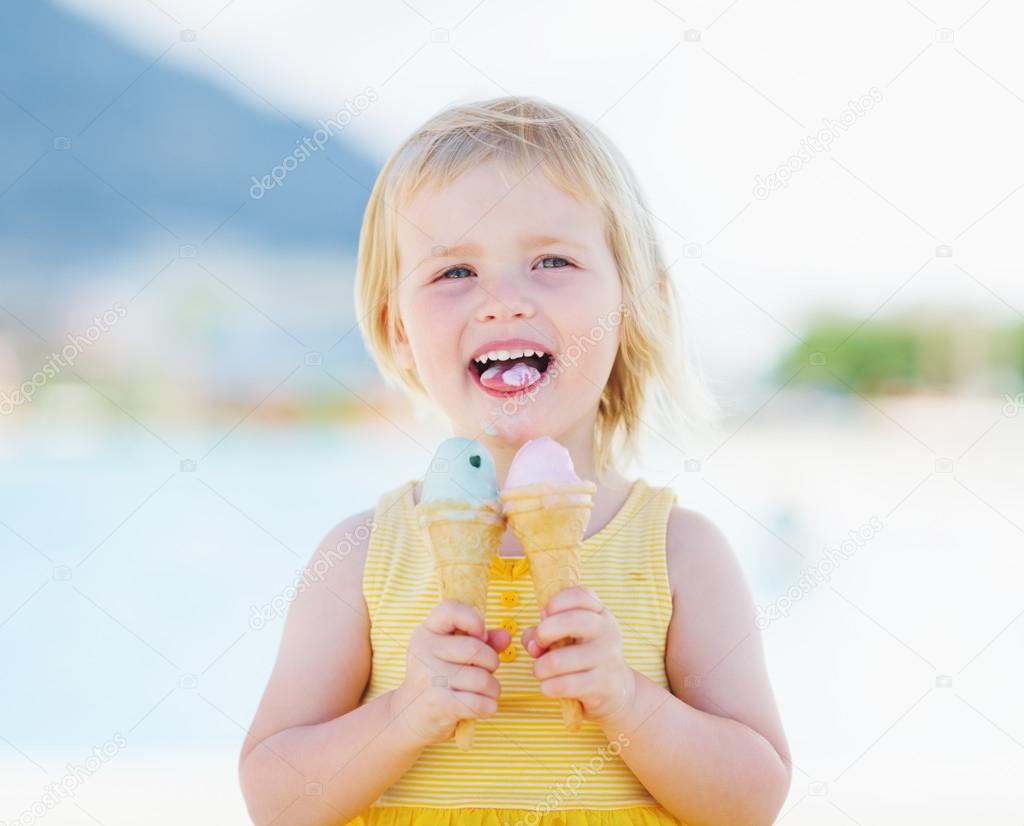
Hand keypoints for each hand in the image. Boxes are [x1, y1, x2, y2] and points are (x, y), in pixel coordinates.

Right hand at [390, 600, 510, 746]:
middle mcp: (424, 650)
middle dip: (492, 662)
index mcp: (427, 632)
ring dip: (493, 689)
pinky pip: (478, 703)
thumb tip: (505, 636)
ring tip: (486, 692)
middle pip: (475, 648)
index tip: (480, 636)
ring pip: (481, 678)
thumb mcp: (454, 654)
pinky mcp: (437, 703)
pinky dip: (489, 707)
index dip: (473, 620)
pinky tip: (483, 707)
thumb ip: (482, 641)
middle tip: (487, 672)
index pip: (450, 610)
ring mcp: (429, 677)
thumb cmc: (438, 679)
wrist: (408, 717)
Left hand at [521, 586, 636, 723]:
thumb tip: (532, 643)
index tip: (543, 616)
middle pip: (573, 621)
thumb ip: (543, 632)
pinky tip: (547, 686)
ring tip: (540, 671)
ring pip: (559, 660)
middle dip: (544, 632)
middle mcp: (607, 631)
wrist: (616, 690)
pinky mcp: (603, 685)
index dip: (555, 603)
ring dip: (540, 668)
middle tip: (538, 645)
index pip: (580, 595)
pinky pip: (564, 685)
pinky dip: (547, 687)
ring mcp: (608, 658)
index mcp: (600, 613)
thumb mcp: (568, 637)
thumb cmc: (583, 657)